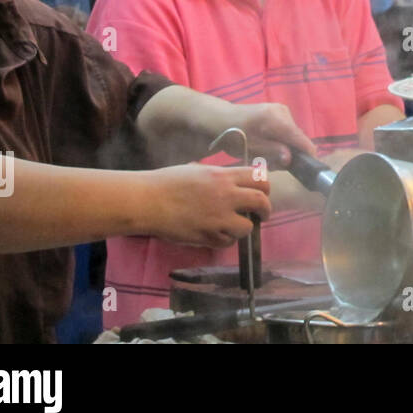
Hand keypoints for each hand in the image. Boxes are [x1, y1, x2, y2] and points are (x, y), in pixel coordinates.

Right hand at [147, 164, 270, 248]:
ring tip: (234, 226)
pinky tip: (216, 234)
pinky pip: (227, 242)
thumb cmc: (168, 182)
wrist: (147, 201)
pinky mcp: (207, 236)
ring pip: (247, 228)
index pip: (259, 178)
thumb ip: (219, 176)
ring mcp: (217, 218)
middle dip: (265, 210)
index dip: (265, 187)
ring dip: (243, 228)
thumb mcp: (198, 170)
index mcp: (223, 176)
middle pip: (261, 202)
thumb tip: (235, 182)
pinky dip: (225, 240)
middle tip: (262, 215)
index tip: (263, 193)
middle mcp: (226, 195)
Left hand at [216, 102, 316, 169]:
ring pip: (293, 136)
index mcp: (275, 119)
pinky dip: (281, 141)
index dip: (307, 154)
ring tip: (266, 155)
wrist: (222, 118)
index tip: (309, 169)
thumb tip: (290, 159)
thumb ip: (272, 152)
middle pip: (297, 138)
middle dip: (290, 154)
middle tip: (272, 165)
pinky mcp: (280, 112)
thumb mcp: (250, 147)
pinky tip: (268, 146)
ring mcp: (282, 110)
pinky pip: (288, 131)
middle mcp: (283, 112)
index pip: (300, 138)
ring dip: (284, 148)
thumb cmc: (233, 134)